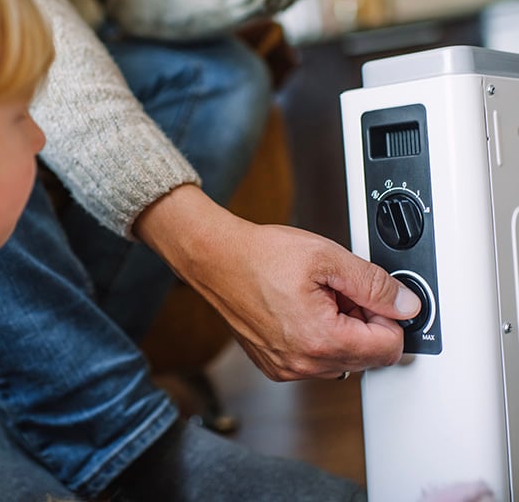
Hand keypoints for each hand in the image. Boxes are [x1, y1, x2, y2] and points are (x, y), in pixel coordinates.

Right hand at [134, 185, 419, 380]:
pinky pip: (315, 360)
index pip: (389, 348)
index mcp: (321, 340)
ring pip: (342, 359)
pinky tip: (301, 309)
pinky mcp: (275, 365)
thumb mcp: (328, 258)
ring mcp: (286, 368)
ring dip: (342, 331)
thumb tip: (407, 305)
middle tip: (339, 290)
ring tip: (317, 297)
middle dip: (363, 323)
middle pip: (366, 357)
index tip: (371, 294)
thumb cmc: (261, 256)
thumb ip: (374, 285)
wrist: (217, 259)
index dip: (388, 316)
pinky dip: (319, 337)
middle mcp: (304, 365)